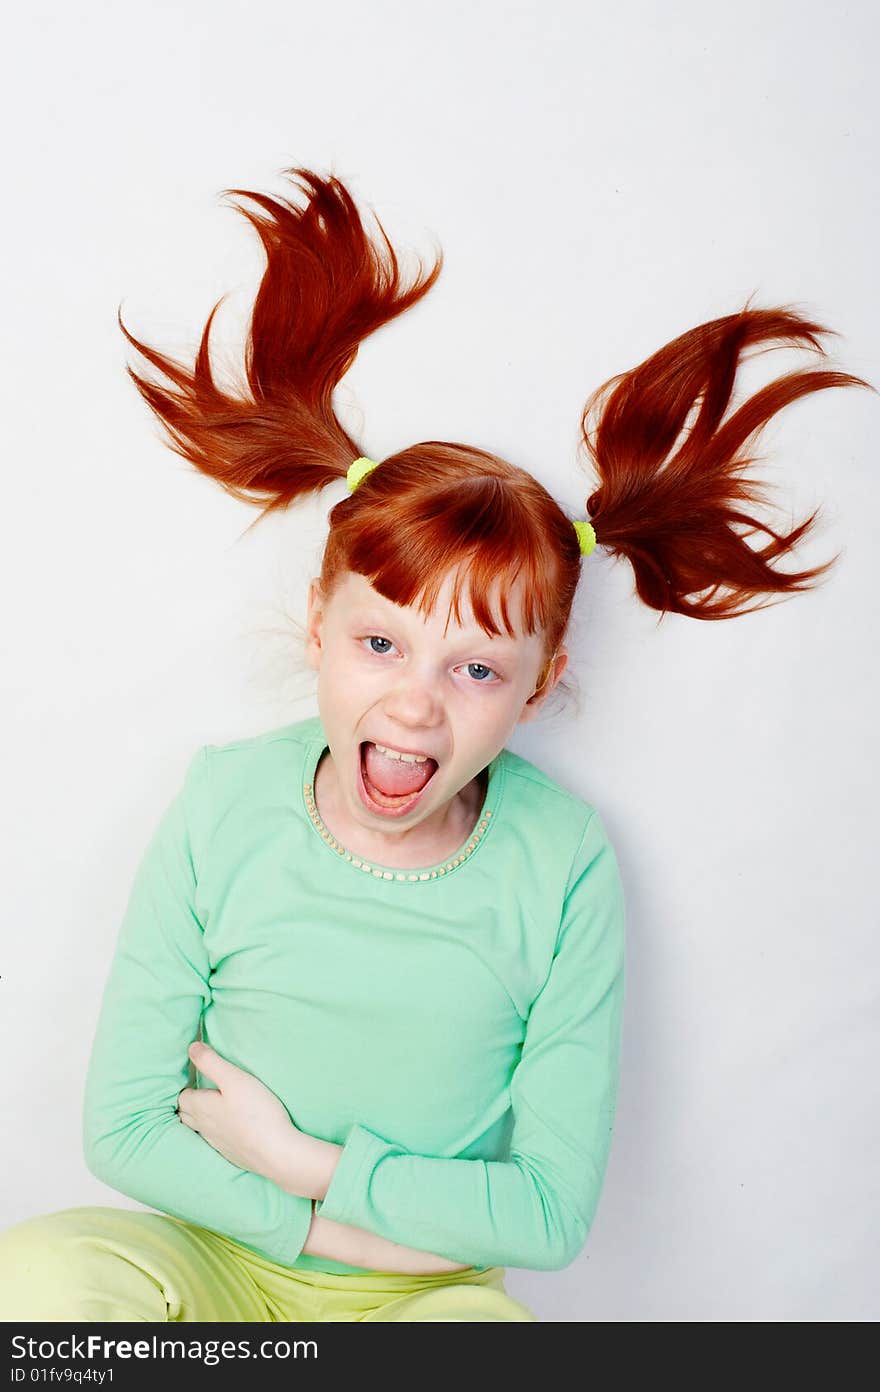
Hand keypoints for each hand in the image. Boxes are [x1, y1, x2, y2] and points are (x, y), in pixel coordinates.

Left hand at [176, 1042, 301, 1188]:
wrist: (276, 1153)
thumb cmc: (256, 1112)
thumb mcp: (235, 1079)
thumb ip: (211, 1062)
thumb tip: (191, 1048)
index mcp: (201, 1108)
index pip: (182, 1096)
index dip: (187, 1086)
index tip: (196, 1077)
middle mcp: (204, 1127)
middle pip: (186, 1115)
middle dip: (188, 1103)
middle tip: (199, 1090)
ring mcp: (217, 1143)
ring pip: (199, 1129)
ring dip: (200, 1118)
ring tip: (211, 1108)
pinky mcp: (231, 1154)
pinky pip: (216, 1141)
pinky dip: (217, 1132)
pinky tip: (230, 1127)